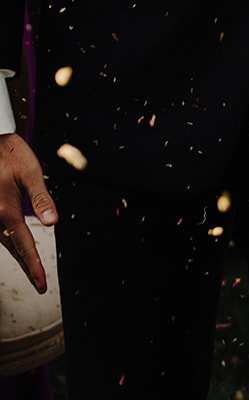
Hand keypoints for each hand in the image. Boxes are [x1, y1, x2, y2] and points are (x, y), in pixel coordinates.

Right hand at [0, 132, 57, 293]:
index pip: (24, 245)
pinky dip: (7, 241)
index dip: (34, 267)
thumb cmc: (9, 153)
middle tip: (38, 283)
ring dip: (17, 254)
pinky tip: (15, 244)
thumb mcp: (30, 171)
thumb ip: (41, 198)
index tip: (42, 285)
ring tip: (31, 268)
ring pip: (2, 242)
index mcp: (6, 210)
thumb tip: (53, 223)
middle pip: (12, 248)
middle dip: (26, 266)